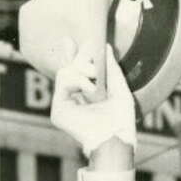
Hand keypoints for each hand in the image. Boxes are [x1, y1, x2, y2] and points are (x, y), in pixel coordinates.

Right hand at [51, 43, 136, 158]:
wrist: (115, 139)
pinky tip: (91, 89)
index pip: (77, 72)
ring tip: (95, 78)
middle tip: (92, 57)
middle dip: (80, 58)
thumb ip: (113, 70)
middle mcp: (75, 100)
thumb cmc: (122, 122)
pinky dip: (78, 80)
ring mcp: (65, 105)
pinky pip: (63, 81)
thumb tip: (106, 47)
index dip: (73, 56)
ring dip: (82, 70)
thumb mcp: (121, 90)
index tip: (70, 41)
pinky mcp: (59, 110)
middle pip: (69, 69)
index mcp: (89, 97)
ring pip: (65, 72)